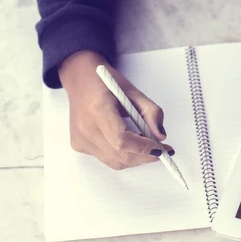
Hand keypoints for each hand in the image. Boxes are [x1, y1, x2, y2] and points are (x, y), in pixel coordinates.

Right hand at [59, 50, 171, 169]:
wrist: (80, 80)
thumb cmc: (107, 83)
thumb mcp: (134, 91)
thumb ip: (151, 112)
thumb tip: (161, 137)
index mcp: (98, 110)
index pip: (122, 140)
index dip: (144, 148)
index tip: (161, 149)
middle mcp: (85, 128)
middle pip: (120, 156)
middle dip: (145, 157)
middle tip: (161, 151)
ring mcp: (80, 139)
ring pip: (115, 162)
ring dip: (136, 158)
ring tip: (146, 145)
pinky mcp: (79, 145)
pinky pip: (107, 158)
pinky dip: (123, 154)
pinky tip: (128, 142)